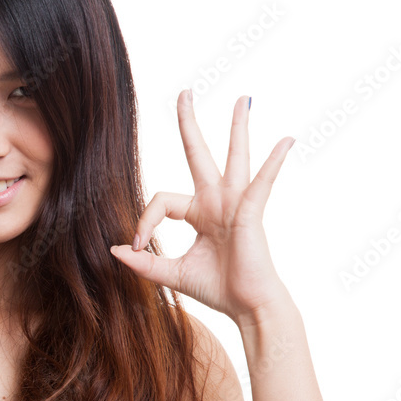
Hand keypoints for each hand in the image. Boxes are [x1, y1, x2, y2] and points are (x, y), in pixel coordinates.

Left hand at [110, 91, 294, 326]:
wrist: (247, 307)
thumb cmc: (217, 289)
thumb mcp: (171, 273)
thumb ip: (143, 262)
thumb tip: (114, 250)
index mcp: (198, 213)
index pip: (161, 200)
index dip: (144, 220)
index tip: (138, 244)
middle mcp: (216, 202)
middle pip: (199, 153)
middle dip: (189, 123)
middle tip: (184, 93)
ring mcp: (235, 204)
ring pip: (235, 157)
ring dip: (238, 128)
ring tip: (243, 100)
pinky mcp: (251, 213)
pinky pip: (262, 182)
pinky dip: (274, 162)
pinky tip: (286, 141)